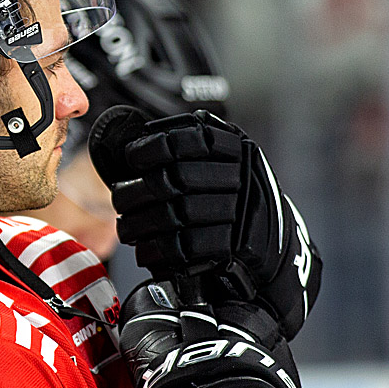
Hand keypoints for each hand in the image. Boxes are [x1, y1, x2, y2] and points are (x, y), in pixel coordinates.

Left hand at [88, 105, 321, 338]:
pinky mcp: (232, 243)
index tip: (133, 158)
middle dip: (136, 192)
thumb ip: (188, 141)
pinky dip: (158, 251)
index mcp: (231, 146)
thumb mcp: (219, 154)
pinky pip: (186, 247)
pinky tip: (145, 250)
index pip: (183, 140)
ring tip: (127, 227)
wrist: (267, 234)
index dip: (150, 148)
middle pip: (174, 180)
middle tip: (121, 199)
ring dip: (141, 224)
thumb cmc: (233, 192)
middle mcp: (238, 173)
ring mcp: (237, 209)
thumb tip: (143, 137)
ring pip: (176, 214)